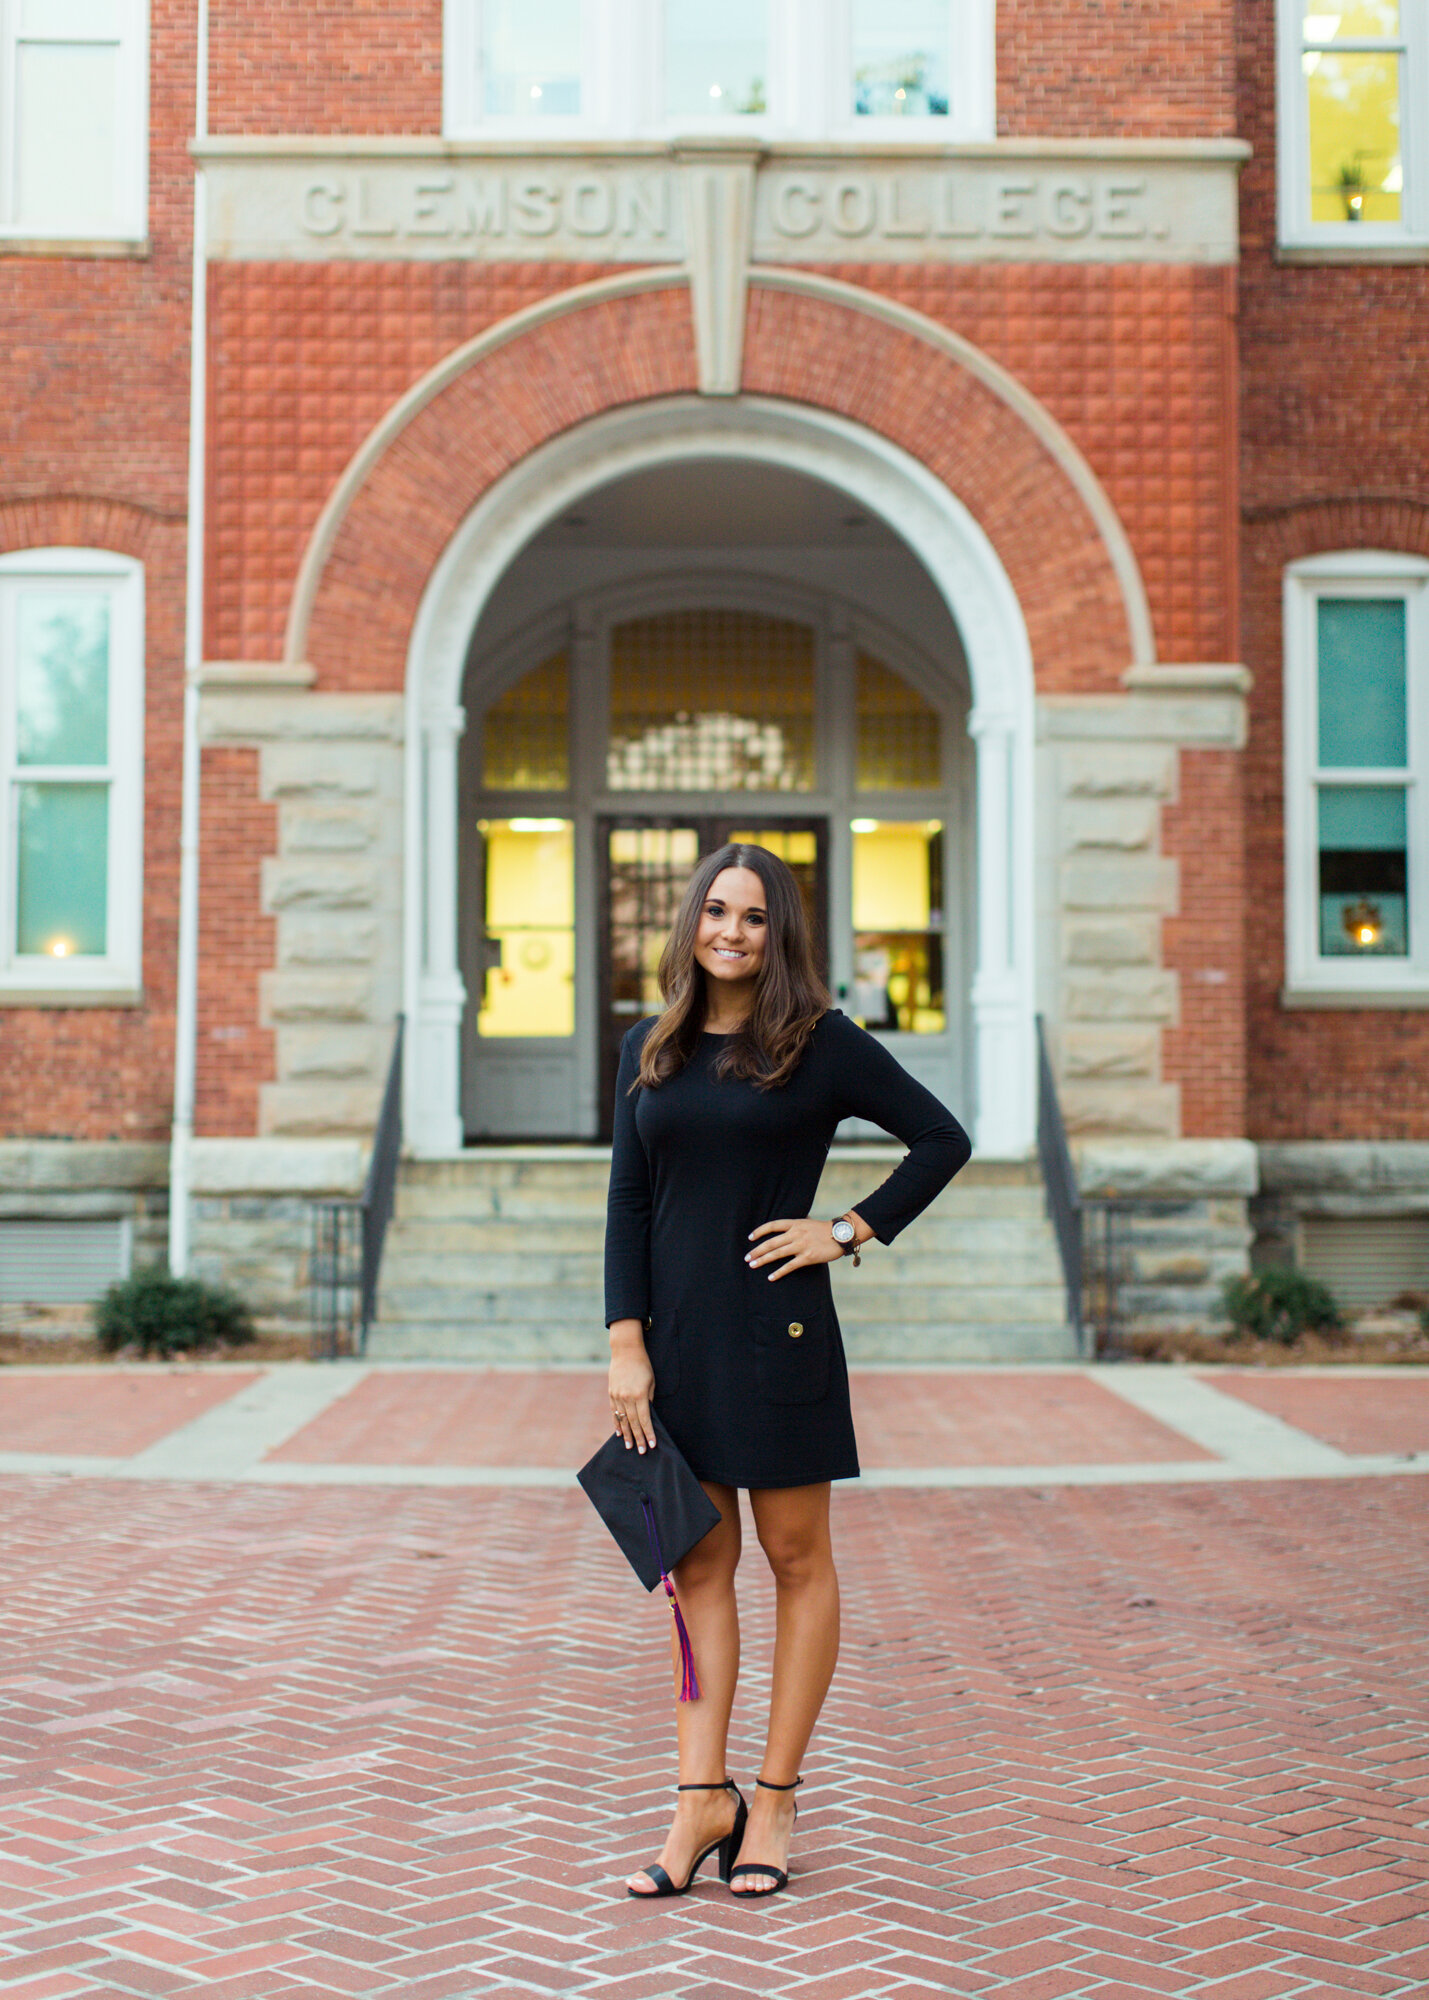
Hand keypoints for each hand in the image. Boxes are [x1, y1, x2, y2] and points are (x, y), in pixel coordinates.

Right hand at [608, 1326, 656, 1452]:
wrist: (626, 1351)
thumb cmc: (643, 1366)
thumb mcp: (651, 1382)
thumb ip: (649, 1400)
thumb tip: (648, 1415)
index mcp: (640, 1395)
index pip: (645, 1419)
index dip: (648, 1433)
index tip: (652, 1444)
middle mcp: (627, 1398)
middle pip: (634, 1423)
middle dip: (638, 1438)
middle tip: (642, 1451)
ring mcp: (617, 1396)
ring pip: (623, 1420)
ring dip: (626, 1434)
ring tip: (629, 1446)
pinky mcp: (611, 1394)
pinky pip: (614, 1412)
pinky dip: (617, 1423)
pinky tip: (619, 1432)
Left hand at [746, 1214, 864, 1281]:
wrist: (840, 1235)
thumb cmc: (824, 1229)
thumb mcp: (808, 1222)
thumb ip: (796, 1225)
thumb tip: (785, 1228)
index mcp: (795, 1223)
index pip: (772, 1225)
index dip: (759, 1231)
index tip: (750, 1238)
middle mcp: (796, 1233)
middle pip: (771, 1242)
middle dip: (757, 1250)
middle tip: (747, 1257)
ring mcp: (801, 1245)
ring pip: (777, 1254)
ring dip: (763, 1260)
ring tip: (753, 1265)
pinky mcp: (807, 1257)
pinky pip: (789, 1266)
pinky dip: (779, 1272)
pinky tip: (771, 1277)